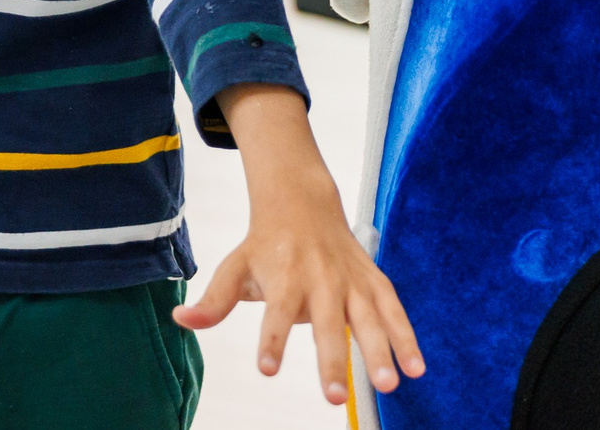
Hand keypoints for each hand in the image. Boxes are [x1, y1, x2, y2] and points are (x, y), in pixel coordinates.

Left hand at [174, 84, 423, 403]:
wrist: (302, 200)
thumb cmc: (265, 243)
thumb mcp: (235, 267)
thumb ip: (213, 300)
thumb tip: (181, 320)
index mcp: (284, 277)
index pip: (275, 313)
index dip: (271, 340)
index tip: (267, 369)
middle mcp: (320, 279)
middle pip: (326, 323)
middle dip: (331, 359)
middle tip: (335, 398)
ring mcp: (350, 280)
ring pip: (368, 317)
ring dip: (380, 351)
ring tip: (388, 385)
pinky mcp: (373, 280)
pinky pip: (394, 309)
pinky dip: (407, 336)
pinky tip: (418, 368)